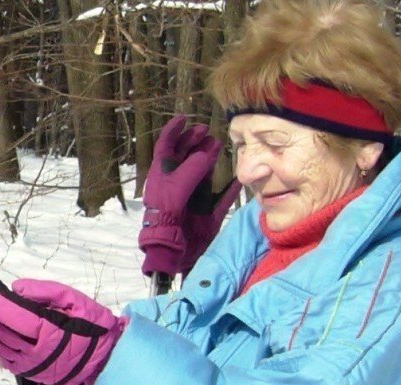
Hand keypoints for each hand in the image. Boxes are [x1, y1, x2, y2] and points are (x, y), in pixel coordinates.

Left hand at [0, 276, 126, 384]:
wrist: (104, 361)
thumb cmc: (93, 328)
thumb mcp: (75, 300)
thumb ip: (45, 291)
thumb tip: (17, 289)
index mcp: (46, 330)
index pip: (8, 311)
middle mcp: (33, 351)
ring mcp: (28, 365)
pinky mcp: (27, 373)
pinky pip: (4, 356)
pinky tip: (2, 329)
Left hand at [140, 116, 238, 277]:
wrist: (172, 250)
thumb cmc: (167, 217)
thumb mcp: (178, 187)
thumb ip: (194, 166)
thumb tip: (209, 151)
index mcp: (163, 177)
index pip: (166, 148)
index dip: (174, 131)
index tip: (185, 118)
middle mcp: (176, 186)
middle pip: (184, 157)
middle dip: (194, 142)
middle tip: (206, 131)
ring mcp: (191, 200)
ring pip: (201, 173)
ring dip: (210, 159)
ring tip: (218, 145)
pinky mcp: (205, 215)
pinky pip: (221, 199)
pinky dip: (229, 189)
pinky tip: (238, 179)